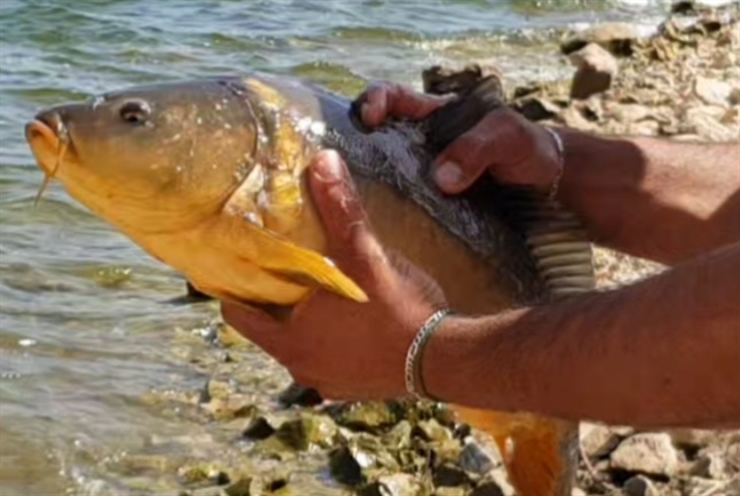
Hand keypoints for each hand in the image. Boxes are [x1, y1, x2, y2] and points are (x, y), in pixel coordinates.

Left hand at [221, 150, 446, 400]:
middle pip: (270, 330)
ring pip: (301, 345)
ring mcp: (329, 383)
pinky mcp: (354, 389)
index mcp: (289, 342)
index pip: (238, 316)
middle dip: (275, 301)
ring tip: (318, 290)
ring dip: (305, 322)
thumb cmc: (399, 310)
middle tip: (283, 268)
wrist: (445, 360)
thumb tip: (322, 160)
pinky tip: (351, 319)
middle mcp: (302, 369)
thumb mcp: (365, 254)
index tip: (240, 265)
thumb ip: (340, 208)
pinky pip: (330, 359)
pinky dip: (332, 340)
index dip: (235, 288)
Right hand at [357, 81, 563, 194]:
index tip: (369, 117)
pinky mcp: (430, 204)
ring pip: (385, 175)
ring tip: (358, 200)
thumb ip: (476, 149)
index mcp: (434, 114)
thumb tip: (440, 179)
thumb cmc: (527, 147)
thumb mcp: (507, 137)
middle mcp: (420, 144)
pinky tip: (388, 227)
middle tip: (347, 165)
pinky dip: (392, 213)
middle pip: (375, 139)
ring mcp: (423, 175)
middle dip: (356, 148)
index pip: (392, 97)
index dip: (374, 100)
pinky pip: (404, 205)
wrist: (546, 183)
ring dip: (370, 185)